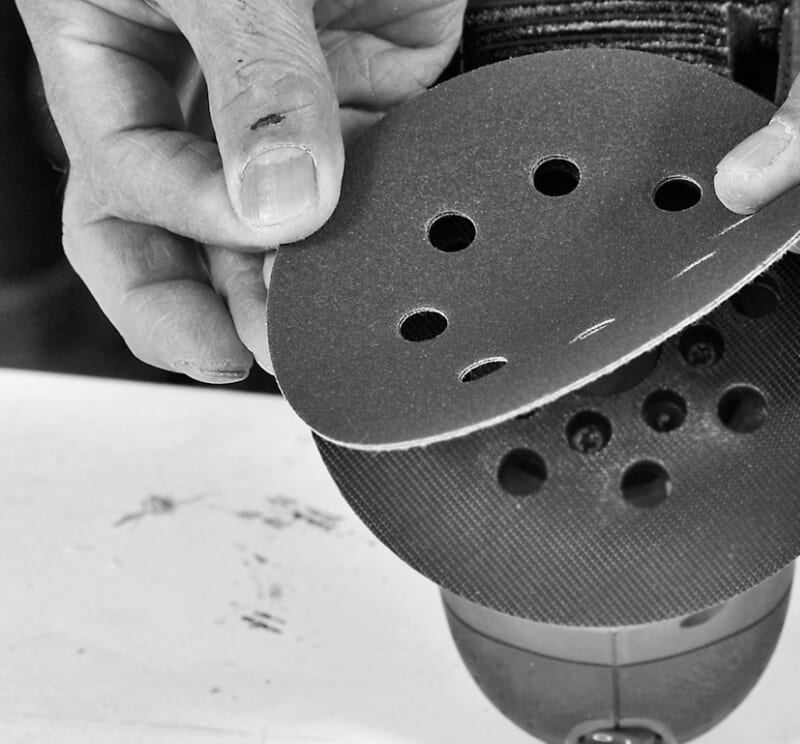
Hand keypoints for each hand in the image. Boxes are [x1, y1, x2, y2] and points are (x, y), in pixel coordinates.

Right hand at [17, 0, 464, 381]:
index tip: (254, 227)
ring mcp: (296, 92)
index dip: (185, 215)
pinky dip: (402, 208)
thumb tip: (281, 203)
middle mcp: (200, 91)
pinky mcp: (384, 76)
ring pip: (289, 215)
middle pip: (180, 232)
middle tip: (268, 354)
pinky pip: (389, 159)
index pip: (125, 177)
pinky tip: (412, 249)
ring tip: (335, 331)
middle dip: (215, 301)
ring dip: (311, 276)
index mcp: (111, 57)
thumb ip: (249, 73)